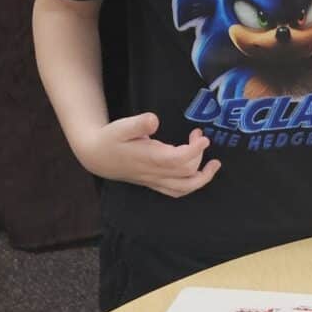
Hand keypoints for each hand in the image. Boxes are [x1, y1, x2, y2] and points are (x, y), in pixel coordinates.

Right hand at [74, 113, 218, 195]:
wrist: (98, 157)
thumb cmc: (111, 139)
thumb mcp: (121, 126)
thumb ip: (138, 124)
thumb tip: (154, 120)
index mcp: (149, 158)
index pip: (178, 160)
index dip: (195, 151)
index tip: (203, 137)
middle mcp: (154, 173)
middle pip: (186, 172)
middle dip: (199, 155)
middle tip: (198, 135)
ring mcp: (155, 181)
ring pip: (184, 188)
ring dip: (202, 178)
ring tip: (214, 164)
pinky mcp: (154, 183)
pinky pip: (176, 191)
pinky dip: (191, 186)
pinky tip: (198, 174)